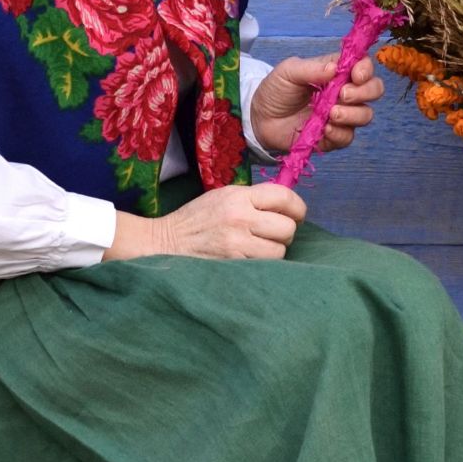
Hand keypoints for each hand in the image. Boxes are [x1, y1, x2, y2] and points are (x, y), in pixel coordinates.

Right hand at [104, 179, 304, 261]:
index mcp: (238, 196)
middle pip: (287, 227)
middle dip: (285, 232)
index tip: (297, 215)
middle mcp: (240, 217)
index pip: (284, 196)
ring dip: (274, 251)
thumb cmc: (196, 219)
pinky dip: (262, 264)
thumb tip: (286, 206)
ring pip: (279, 250)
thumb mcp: (222, 197)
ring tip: (259, 249)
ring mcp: (236, 243)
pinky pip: (264, 265)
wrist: (164, 243)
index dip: (298, 208)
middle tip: (274, 235)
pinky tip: (250, 259)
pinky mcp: (233, 263)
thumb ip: (252, 199)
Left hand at [249, 54, 382, 155]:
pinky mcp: (332, 137)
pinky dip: (339, 133)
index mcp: (337, 72)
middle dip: (364, 92)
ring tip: (331, 114)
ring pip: (365, 115)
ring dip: (352, 115)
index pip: (364, 67)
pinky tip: (324, 128)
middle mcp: (344, 93)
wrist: (259, 119)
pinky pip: (348, 137)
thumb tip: (335, 68)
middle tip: (342, 95)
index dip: (366, 70)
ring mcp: (341, 116)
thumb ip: (312, 68)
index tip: (356, 75)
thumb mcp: (289, 72)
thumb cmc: (275, 90)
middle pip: (374, 90)